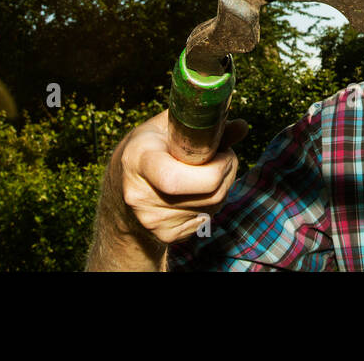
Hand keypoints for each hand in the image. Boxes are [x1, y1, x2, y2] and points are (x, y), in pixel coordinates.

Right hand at [107, 110, 249, 246]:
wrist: (122, 186)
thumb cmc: (150, 147)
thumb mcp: (168, 127)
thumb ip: (205, 127)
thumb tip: (242, 127)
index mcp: (138, 160)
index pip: (174, 178)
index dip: (213, 168)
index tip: (223, 151)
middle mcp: (141, 196)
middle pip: (207, 194)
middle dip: (227, 172)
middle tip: (225, 156)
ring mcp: (152, 220)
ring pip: (213, 206)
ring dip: (223, 186)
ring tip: (210, 169)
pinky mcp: (165, 236)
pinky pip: (206, 219)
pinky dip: (213, 203)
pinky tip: (200, 189)